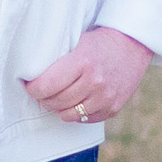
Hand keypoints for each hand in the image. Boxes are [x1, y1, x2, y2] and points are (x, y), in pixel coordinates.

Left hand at [24, 26, 152, 125]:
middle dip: (43, 98)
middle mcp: (95, 81)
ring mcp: (106, 97)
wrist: (132, 45)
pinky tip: (73, 102)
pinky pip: (85, 119)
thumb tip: (33, 76)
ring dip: (58, 108)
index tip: (29, 84)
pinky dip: (76, 113)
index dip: (33, 88)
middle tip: (40, 92)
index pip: (46, 86)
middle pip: (56, 101)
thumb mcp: (77, 42)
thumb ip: (58, 60)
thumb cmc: (99, 42)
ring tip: (55, 99)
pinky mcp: (113, 108)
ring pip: (69, 114)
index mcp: (82, 61)